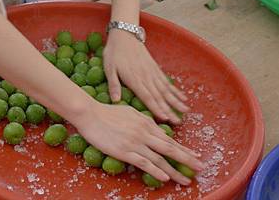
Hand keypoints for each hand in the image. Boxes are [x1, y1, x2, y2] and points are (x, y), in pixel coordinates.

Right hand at [74, 102, 204, 184]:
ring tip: (185, 180)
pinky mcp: (125, 151)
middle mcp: (144, 132)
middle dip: (187, 160)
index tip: (195, 157)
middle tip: (201, 168)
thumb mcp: (131, 112)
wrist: (90, 113)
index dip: (183, 149)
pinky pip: (143, 162)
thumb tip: (155, 128)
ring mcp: (135, 142)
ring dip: (174, 171)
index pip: (169, 139)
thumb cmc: (108, 112)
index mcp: (146, 123)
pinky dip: (155, 170)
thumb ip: (144, 120)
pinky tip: (164, 177)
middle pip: (169, 149)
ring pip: (159, 159)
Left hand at [103, 29, 188, 123]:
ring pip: (166, 89)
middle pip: (159, 96)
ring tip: (186, 111)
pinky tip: (182, 96)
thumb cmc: (114, 52)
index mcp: (134, 79)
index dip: (156, 108)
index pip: (147, 97)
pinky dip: (175, 90)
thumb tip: (116, 101)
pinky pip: (166, 81)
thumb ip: (113, 84)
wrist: (124, 34)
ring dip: (176, 100)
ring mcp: (152, 72)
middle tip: (179, 122)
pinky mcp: (155, 68)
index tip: (165, 119)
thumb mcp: (109, 68)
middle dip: (170, 109)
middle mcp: (146, 77)